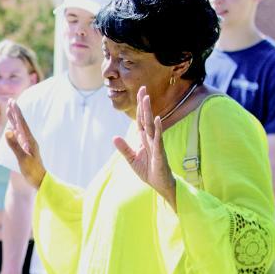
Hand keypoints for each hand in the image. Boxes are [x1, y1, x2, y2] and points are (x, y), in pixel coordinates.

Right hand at [3, 100, 45, 188]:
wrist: (40, 180)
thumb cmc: (32, 170)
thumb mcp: (22, 158)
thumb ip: (15, 145)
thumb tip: (7, 131)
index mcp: (29, 140)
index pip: (21, 123)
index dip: (16, 112)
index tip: (12, 102)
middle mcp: (29, 140)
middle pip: (20, 123)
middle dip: (15, 112)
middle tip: (11, 101)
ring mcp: (27, 144)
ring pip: (19, 128)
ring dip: (14, 119)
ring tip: (9, 110)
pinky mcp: (25, 148)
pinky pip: (18, 135)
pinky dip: (14, 128)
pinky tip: (11, 127)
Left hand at [113, 86, 174, 205]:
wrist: (160, 184)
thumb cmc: (149, 171)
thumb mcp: (132, 160)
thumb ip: (124, 148)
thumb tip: (114, 137)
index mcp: (144, 139)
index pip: (141, 120)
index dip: (139, 107)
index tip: (140, 92)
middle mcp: (151, 139)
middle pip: (146, 118)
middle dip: (144, 104)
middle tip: (143, 88)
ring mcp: (156, 145)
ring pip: (151, 125)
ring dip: (149, 112)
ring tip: (146, 99)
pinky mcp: (160, 153)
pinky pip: (159, 139)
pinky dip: (158, 129)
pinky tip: (157, 119)